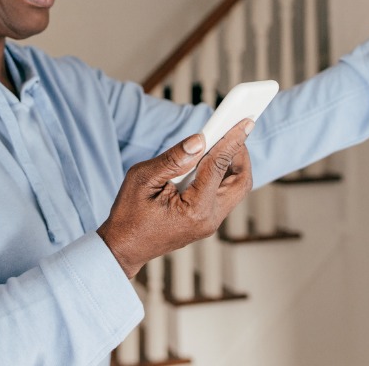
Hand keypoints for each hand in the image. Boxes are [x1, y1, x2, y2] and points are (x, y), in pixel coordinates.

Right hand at [96, 120, 253, 278]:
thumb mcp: (143, 178)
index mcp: (195, 209)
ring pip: (236, 189)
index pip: (219, 166)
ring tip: (219, 143)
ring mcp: (209, 223)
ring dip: (232, 164)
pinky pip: (223, 195)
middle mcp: (209, 219)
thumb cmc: (128, 215)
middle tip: (232, 131)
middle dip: (240, 153)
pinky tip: (207, 161)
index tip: (245, 121)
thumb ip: (173, 158)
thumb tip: (198, 140)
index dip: (232, 140)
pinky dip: (221, 175)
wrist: (123, 248)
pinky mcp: (205, 221)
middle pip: (241, 181)